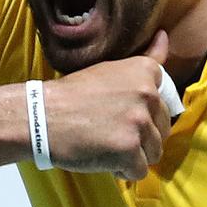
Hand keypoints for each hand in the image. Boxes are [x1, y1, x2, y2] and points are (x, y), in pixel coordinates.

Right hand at [43, 30, 171, 180]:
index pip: (165, 103)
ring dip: (133, 154)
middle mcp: (148, 94)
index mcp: (145, 72)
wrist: (42, 115)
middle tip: (109, 129)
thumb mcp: (110, 68)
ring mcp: (139, 122)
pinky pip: (139, 171)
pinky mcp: (129, 149)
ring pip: (154, 152)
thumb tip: (164, 36)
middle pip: (161, 130)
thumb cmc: (73, 94)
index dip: (144, 112)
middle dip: (140, 136)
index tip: (120, 111)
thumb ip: (145, 59)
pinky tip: (102, 156)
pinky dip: (122, 169)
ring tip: (106, 143)